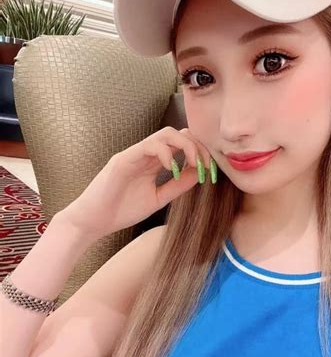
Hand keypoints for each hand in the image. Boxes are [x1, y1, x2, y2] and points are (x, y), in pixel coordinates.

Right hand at [59, 127, 212, 241]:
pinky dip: (166, 153)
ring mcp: (134, 154)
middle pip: (178, 134)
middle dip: (198, 147)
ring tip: (194, 165)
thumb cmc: (121, 210)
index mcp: (154, 162)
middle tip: (207, 166)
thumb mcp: (158, 199)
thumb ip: (178, 186)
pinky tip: (172, 169)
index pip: (182, 145)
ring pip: (165, 134)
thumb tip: (199, 174)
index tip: (211, 170)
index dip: (200, 153)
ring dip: (186, 146)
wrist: (94, 222)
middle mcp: (146, 154)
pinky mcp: (123, 159)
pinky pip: (149, 146)